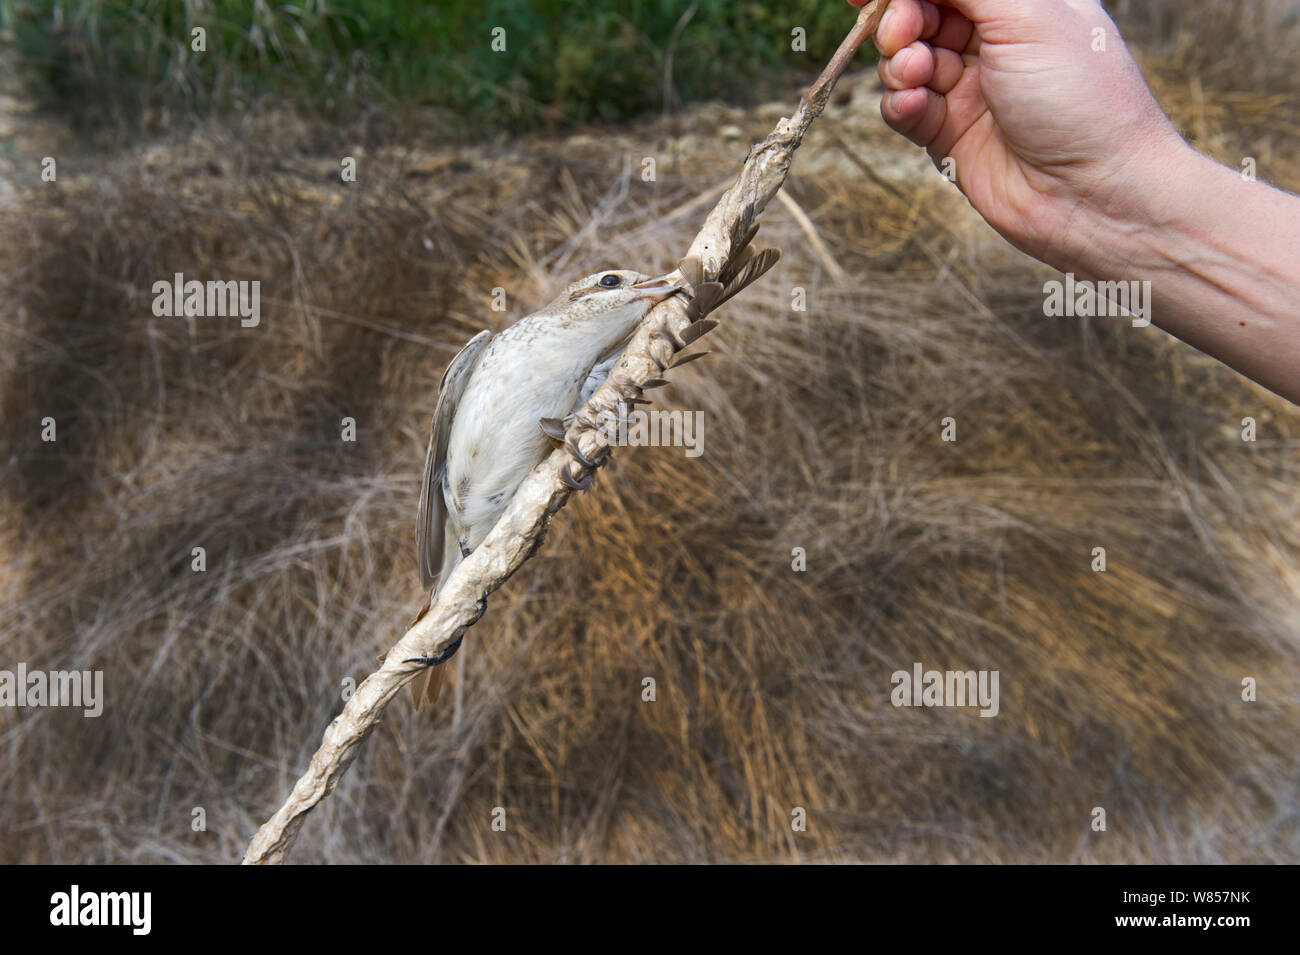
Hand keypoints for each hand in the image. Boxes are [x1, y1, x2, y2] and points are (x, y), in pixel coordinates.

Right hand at [850, 0, 1189, 272]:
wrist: (1093, 196)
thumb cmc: (1081, 97)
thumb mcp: (1026, 13)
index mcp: (1027, 1)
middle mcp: (998, 41)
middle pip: (922, 13)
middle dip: (901, 19)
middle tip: (902, 33)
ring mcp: (972, 89)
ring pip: (907, 61)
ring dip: (900, 63)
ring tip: (915, 75)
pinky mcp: (951, 135)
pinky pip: (905, 109)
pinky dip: (900, 103)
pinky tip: (913, 105)